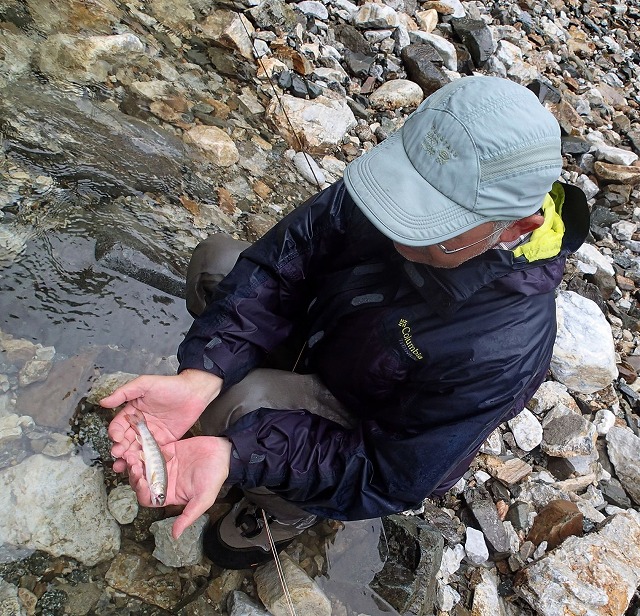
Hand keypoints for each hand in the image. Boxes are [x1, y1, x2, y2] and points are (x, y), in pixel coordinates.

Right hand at [102, 370, 222, 472]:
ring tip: (126, 465)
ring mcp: (152, 435)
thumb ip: (124, 392)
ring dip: (130, 458)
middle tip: (119, 455)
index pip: (119, 425)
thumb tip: (103, 401)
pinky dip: (147, 460)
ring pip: (137, 449)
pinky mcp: (164, 442)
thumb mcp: (145, 384)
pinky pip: (153, 453)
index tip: (117, 438)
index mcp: (133, 412)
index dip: (116, 433)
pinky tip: (143, 467)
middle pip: (126, 440)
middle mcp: (140, 425)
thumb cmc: (169, 385)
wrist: (194, 392)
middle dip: (120, 448)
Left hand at [126, 435, 231, 538]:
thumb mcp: (204, 499)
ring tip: (133, 455)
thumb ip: (188, 516)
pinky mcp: (166, 450)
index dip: (141, 491)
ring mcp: (164, 465)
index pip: (147, 498)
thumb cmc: (215, 476)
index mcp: (169, 494)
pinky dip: (143, 449)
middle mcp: (164, 481)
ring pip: (143, 466)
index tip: (141, 482)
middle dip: (134, 475)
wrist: (223, 453)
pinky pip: (150, 451)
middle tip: (133, 465)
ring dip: (135, 462)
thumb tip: (175, 536)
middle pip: (141, 482)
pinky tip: (139, 445)